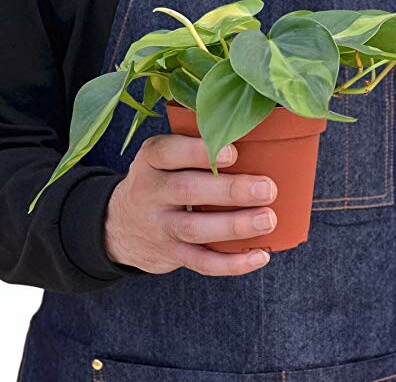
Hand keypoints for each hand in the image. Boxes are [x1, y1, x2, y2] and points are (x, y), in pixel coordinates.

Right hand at [104, 135, 277, 275]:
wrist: (121, 225)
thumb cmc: (162, 179)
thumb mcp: (165, 156)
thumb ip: (197, 147)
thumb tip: (258, 139)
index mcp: (151, 160)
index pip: (168, 152)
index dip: (199, 152)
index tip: (233, 153)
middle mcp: (150, 192)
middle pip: (187, 190)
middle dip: (230, 190)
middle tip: (267, 189)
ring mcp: (159, 226)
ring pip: (194, 229)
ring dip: (234, 226)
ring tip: (267, 220)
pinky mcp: (170, 254)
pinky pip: (201, 262)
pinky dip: (231, 264)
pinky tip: (260, 256)